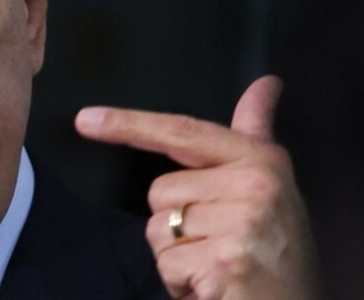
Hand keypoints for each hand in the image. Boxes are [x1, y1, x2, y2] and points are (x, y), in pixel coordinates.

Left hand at [75, 76, 316, 299]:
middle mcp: (254, 186)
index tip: (85, 119)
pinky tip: (214, 288)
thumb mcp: (272, 187)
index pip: (182, 132)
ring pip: (159, 231)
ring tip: (218, 267)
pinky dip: (181, 285)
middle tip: (218, 246)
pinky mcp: (225, 263)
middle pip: (160, 192)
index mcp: (261, 161)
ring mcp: (241, 225)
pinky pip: (167, 266)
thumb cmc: (278, 251)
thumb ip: (254, 134)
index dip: (129, 123)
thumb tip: (265, 83)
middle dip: (176, 225)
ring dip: (178, 258)